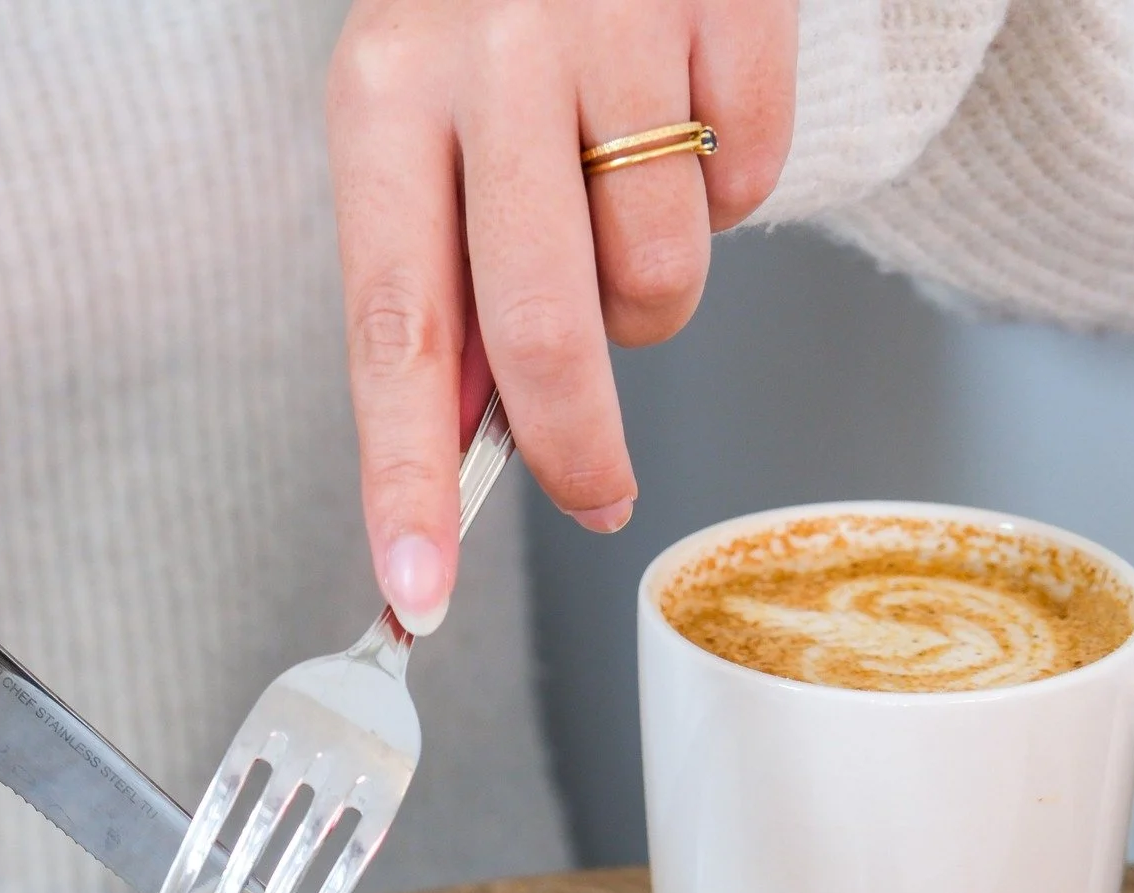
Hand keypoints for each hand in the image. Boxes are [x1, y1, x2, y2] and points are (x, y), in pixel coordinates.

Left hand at [329, 0, 794, 630]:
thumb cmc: (503, 5)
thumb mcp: (424, 115)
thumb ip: (442, 272)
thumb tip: (465, 446)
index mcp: (384, 95)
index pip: (392, 331)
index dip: (405, 479)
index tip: (414, 592)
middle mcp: (489, 55)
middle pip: (542, 334)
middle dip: (575, 451)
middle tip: (598, 499)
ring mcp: (615, 23)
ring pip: (658, 278)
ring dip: (652, 296)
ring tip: (626, 203)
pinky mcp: (729, 2)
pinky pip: (749, 189)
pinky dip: (729, 194)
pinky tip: (689, 121)